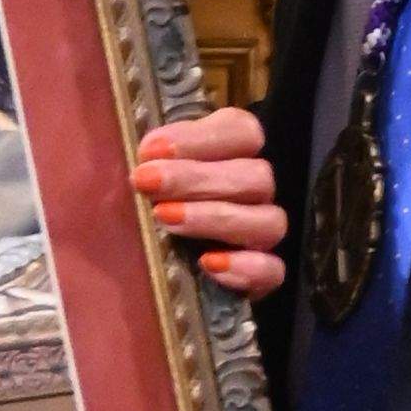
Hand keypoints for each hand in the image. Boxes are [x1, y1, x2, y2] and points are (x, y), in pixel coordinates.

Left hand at [132, 104, 288, 296]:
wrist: (137, 275)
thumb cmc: (138, 210)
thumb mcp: (139, 178)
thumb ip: (147, 160)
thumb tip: (147, 154)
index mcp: (230, 154)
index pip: (243, 132)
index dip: (201, 139)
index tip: (151, 150)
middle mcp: (254, 191)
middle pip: (256, 176)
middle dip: (198, 178)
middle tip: (147, 183)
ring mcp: (261, 234)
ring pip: (269, 221)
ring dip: (217, 218)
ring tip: (166, 218)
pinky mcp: (262, 278)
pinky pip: (273, 271)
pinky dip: (245, 268)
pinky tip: (208, 264)